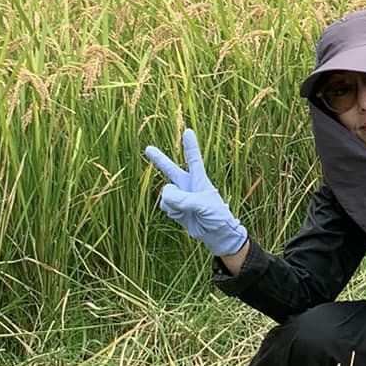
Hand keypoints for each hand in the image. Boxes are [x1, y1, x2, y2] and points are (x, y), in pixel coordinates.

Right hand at [143, 129, 247, 258]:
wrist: (217, 235)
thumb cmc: (217, 216)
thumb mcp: (204, 205)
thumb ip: (184, 199)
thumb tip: (164, 194)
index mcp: (199, 179)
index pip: (194, 159)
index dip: (190, 146)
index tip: (188, 131)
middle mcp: (187, 185)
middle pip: (171, 169)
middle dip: (159, 159)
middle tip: (148, 148)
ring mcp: (180, 196)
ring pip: (166, 193)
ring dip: (173, 202)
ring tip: (187, 210)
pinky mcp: (175, 208)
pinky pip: (165, 206)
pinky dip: (172, 211)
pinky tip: (182, 216)